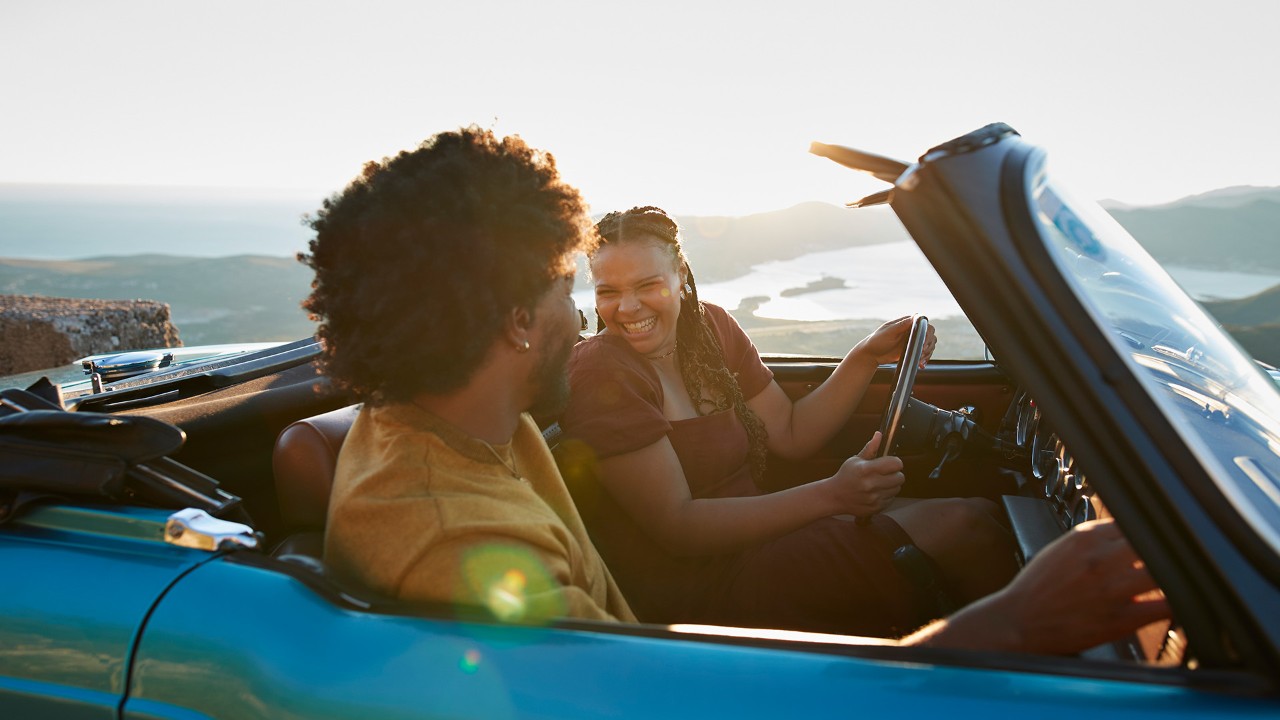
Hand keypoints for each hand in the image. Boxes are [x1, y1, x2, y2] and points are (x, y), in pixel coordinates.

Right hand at [827, 432, 904, 516]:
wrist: (835, 497)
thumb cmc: (846, 476)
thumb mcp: (855, 460)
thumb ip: (870, 448)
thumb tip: (879, 434)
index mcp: (866, 470)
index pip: (895, 464)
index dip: (895, 462)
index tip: (890, 462)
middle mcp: (871, 485)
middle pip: (900, 477)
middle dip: (895, 474)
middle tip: (885, 473)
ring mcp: (874, 498)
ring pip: (897, 489)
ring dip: (891, 485)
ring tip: (880, 483)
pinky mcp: (876, 508)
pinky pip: (892, 499)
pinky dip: (887, 495)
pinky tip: (876, 492)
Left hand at [853, 316, 937, 368]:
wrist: (871, 354)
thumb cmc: (876, 341)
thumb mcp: (888, 332)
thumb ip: (901, 325)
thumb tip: (915, 317)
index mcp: (906, 322)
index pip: (924, 323)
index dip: (927, 333)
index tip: (923, 343)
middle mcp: (912, 330)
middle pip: (930, 334)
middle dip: (928, 344)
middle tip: (921, 353)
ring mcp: (913, 340)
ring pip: (929, 344)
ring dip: (928, 353)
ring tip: (920, 360)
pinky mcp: (912, 350)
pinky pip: (924, 353)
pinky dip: (925, 358)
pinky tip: (921, 364)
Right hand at [932, 518, 1171, 653]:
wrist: (1018, 621)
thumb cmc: (1037, 588)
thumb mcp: (1060, 549)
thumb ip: (1093, 540)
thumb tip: (1124, 534)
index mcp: (1085, 537)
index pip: (1134, 523)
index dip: (1151, 532)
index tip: (1162, 539)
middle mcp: (1100, 558)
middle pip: (1154, 543)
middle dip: (1168, 550)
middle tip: (1181, 557)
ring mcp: (1112, 588)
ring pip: (1164, 572)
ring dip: (1176, 575)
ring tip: (1181, 579)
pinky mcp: (1120, 619)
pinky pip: (1163, 607)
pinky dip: (1177, 605)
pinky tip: (1181, 604)